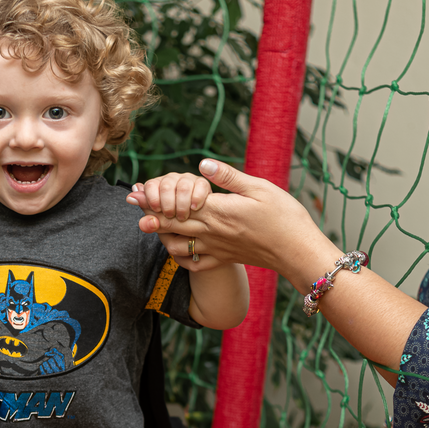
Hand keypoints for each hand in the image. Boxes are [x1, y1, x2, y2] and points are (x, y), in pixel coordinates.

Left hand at [126, 159, 330, 286]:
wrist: (297, 251)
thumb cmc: (284, 216)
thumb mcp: (258, 188)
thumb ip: (227, 177)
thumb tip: (201, 164)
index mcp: (218, 212)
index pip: (177, 205)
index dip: (154, 199)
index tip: (136, 191)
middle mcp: (212, 233)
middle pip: (171, 224)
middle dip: (148, 213)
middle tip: (131, 202)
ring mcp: (216, 250)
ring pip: (178, 245)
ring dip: (161, 234)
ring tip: (150, 223)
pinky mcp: (223, 260)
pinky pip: (193, 264)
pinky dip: (180, 256)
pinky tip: (176, 247)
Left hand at [128, 172, 210, 221]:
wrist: (198, 223)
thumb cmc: (175, 222)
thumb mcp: (161, 222)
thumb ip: (148, 215)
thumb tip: (130, 198)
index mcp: (158, 186)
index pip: (150, 185)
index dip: (151, 198)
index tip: (156, 209)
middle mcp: (172, 180)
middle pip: (165, 186)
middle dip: (167, 205)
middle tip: (170, 216)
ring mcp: (188, 180)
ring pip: (182, 186)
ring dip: (181, 205)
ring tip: (182, 217)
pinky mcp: (203, 184)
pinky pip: (200, 186)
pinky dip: (196, 198)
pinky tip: (194, 208)